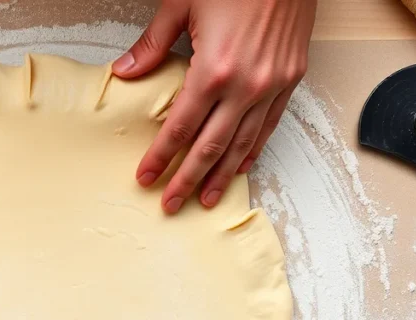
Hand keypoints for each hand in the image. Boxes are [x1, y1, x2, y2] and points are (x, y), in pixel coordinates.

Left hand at [112, 0, 314, 212]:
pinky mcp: (291, 78)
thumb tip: (125, 71)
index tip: (146, 178)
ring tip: (206, 199)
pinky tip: (239, 167)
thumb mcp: (182, 3)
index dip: (160, 157)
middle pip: (209, 147)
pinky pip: (270, 125)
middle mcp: (245, 86)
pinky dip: (253, 149)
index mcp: (212, 70)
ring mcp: (271, 85)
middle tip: (171, 204)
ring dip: (221, 176)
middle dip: (187, 180)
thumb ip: (153, 44)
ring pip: (242, 144)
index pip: (179, 128)